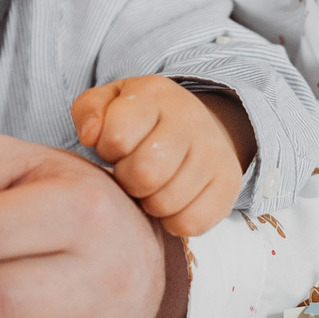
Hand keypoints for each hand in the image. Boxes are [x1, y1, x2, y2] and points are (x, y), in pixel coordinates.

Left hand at [71, 76, 251, 236]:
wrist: (196, 126)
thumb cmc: (140, 120)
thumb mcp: (109, 103)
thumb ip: (89, 112)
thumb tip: (90, 136)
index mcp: (155, 94)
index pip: (117, 136)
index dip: (107, 150)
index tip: (114, 148)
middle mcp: (191, 119)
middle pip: (145, 174)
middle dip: (127, 180)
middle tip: (131, 173)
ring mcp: (214, 153)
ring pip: (166, 202)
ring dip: (148, 202)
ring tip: (150, 185)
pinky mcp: (229, 185)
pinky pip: (191, 223)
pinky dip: (172, 222)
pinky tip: (169, 201)